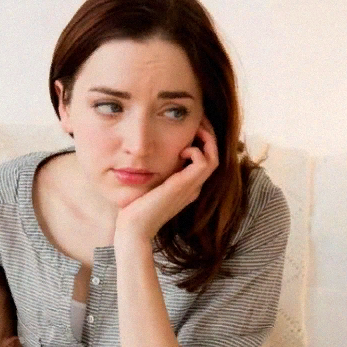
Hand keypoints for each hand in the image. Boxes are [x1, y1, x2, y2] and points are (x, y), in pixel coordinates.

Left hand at [114, 117, 218, 251]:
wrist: (133, 228)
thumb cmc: (134, 208)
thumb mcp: (145, 184)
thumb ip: (152, 171)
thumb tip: (143, 154)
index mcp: (186, 186)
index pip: (204, 158)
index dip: (201, 139)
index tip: (190, 124)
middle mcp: (193, 186)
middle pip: (213, 154)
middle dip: (208, 133)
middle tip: (197, 119)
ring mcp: (191, 187)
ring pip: (214, 157)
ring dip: (206, 138)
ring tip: (195, 127)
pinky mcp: (185, 187)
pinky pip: (204, 162)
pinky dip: (196, 150)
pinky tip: (180, 150)